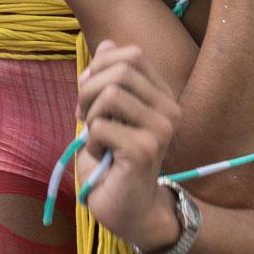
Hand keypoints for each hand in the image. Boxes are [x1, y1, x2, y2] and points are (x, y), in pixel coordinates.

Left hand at [76, 41, 181, 251]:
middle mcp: (169, 110)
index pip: (132, 55)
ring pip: (111, 93)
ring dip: (90, 116)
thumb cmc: (112, 162)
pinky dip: (90, 142)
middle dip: (89, 90)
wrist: (126, 210)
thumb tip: (108, 43)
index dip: (100, 67)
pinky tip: (102, 158)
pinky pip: (101, 126)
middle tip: (84, 117)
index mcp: (162, 97)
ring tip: (95, 140)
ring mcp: (160, 130)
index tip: (88, 95)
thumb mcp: (104, 113)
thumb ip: (108, 80)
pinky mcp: (144, 150)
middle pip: (120, 70)